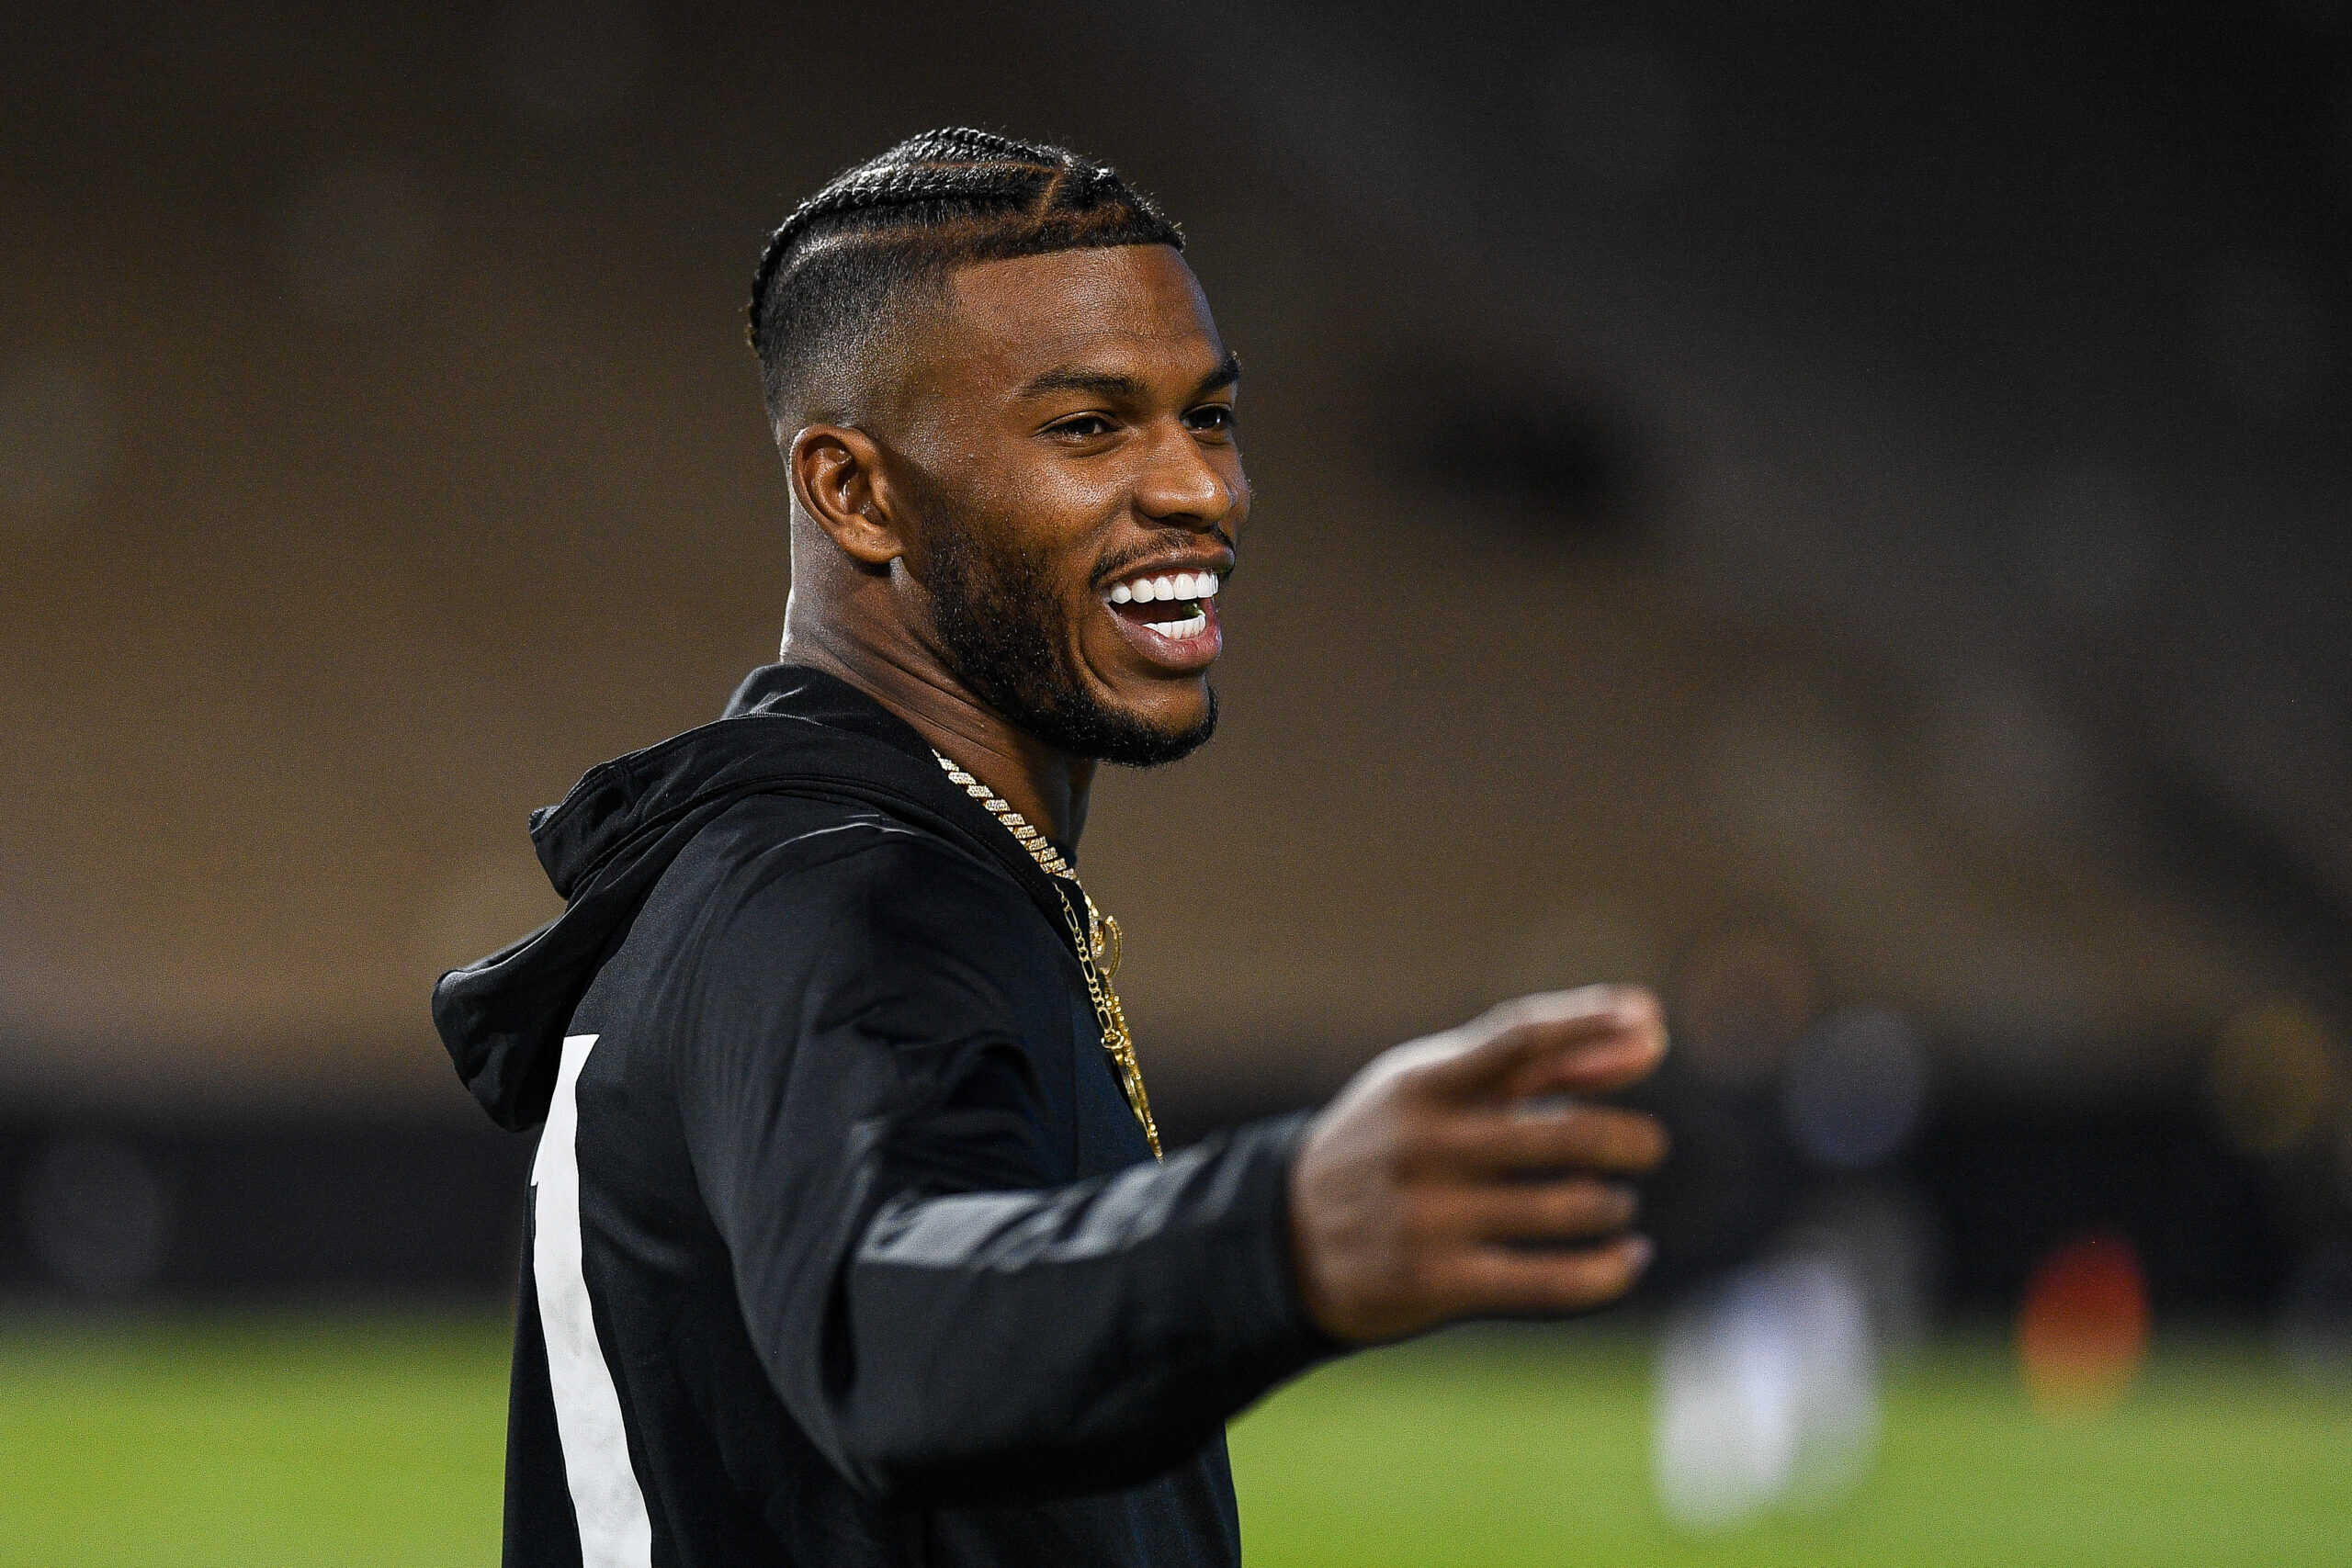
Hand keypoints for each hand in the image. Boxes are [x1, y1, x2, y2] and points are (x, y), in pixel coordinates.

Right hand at [1287, 986, 1669, 1343]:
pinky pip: (1550, 1281)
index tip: (1650, 1018)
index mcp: (1423, 1084)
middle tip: (1649, 1146)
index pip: (1518, 1037)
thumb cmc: (1389, 1148)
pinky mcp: (1439, 1283)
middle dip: (1628, 1138)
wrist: (1290, 1241)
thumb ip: (1540, 1064)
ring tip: (1614, 1202)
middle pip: (1564, 1132)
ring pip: (1568, 1208)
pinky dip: (1608, 1270)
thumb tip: (1649, 1034)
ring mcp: (1430, 1216)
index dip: (1590, 1023)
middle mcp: (1425, 1145)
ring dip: (1612, 1204)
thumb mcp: (1438, 1092)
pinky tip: (1628, 1258)